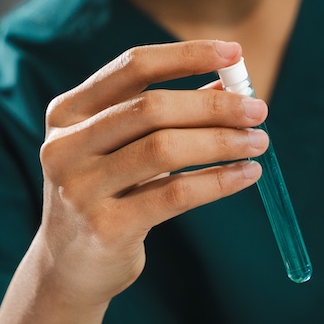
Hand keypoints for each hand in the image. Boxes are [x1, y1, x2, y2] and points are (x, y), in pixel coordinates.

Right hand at [32, 39, 266, 305]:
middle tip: (258, 111)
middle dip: (213, 107)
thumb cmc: (104, 197)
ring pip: (164, 149)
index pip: (132, 68)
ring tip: (257, 143)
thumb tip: (227, 84)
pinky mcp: (105, 228)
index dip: (186, 56)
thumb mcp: (121, 149)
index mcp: (66, 113)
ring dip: (221, 142)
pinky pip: (174, 194)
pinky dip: (217, 181)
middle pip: (151, 108)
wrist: (68, 269)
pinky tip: (245, 176)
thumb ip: (162, 116)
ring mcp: (80, 189)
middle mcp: (65, 146)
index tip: (235, 54)